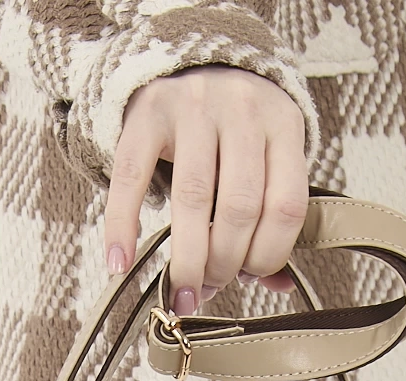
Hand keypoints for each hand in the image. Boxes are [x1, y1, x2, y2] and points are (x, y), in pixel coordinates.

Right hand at [103, 66, 308, 311]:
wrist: (193, 63)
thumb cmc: (235, 131)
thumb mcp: (268, 160)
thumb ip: (273, 218)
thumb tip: (277, 287)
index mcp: (283, 125)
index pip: (285, 207)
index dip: (268, 256)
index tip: (248, 278)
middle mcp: (242, 109)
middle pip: (239, 208)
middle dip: (225, 263)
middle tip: (211, 286)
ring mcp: (194, 105)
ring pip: (194, 199)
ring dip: (189, 260)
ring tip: (182, 291)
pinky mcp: (149, 111)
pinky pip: (132, 177)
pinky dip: (123, 226)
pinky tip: (120, 264)